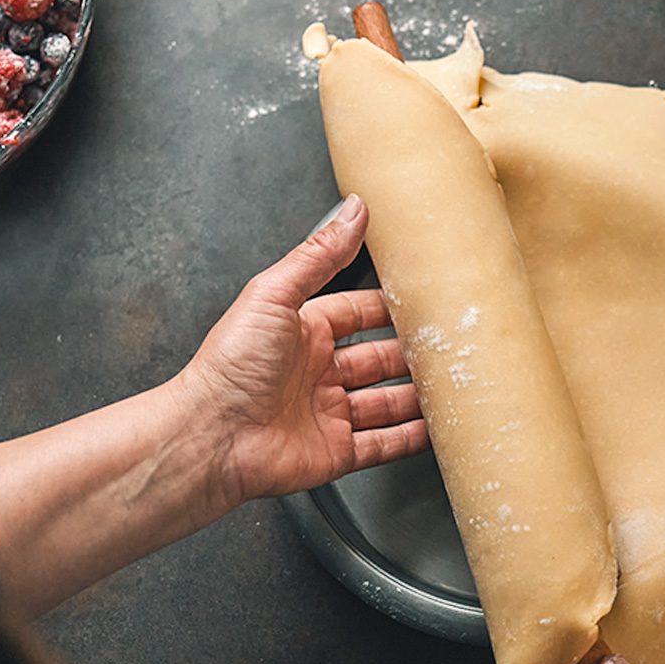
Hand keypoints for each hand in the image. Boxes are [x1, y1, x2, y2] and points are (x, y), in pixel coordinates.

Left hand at [179, 193, 429, 506]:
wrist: (211, 437)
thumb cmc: (229, 367)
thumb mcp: (274, 294)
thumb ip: (318, 255)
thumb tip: (353, 210)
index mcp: (303, 333)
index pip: (357, 313)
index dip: (388, 308)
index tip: (423, 300)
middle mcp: (316, 373)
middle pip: (378, 359)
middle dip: (411, 354)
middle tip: (449, 345)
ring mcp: (328, 414)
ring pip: (386, 402)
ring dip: (417, 396)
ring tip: (453, 386)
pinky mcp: (335, 452)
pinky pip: (382, 444)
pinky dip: (410, 438)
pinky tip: (434, 430)